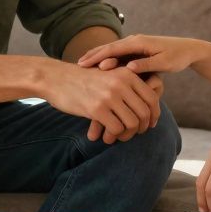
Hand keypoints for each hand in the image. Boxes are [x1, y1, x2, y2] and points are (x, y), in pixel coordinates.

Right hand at [41, 62, 161, 144]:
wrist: (56, 78)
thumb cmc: (84, 80)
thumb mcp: (109, 75)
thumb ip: (128, 86)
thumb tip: (147, 109)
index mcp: (128, 74)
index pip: (152, 98)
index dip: (154, 114)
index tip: (150, 124)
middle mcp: (122, 83)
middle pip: (144, 113)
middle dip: (142, 127)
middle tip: (134, 133)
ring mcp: (110, 96)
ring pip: (132, 123)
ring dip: (127, 135)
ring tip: (118, 137)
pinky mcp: (97, 109)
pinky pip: (116, 129)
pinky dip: (113, 136)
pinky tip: (106, 137)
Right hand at [77, 34, 206, 76]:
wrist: (189, 49)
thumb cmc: (178, 56)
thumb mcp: (163, 62)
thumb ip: (146, 65)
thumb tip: (129, 69)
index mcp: (138, 42)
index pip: (113, 49)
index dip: (98, 57)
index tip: (84, 64)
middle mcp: (133, 41)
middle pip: (109, 48)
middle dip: (93, 55)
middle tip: (78, 65)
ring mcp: (134, 45)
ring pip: (111, 50)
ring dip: (97, 56)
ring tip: (82, 65)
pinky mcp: (135, 50)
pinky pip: (117, 54)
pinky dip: (105, 58)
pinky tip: (97, 66)